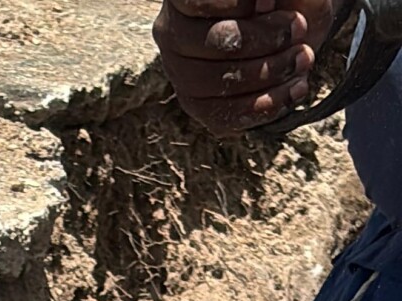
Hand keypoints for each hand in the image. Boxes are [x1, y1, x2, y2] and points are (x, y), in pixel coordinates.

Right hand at [153, 0, 333, 133]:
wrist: (284, 26)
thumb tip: (263, 3)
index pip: (200, 1)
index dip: (241, 4)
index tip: (272, 2)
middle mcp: (170, 31)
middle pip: (214, 43)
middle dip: (264, 38)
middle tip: (298, 28)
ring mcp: (180, 72)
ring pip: (219, 83)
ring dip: (270, 72)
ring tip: (304, 58)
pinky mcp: (197, 105)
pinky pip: (226, 115)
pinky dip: (267, 105)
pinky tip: (296, 88)